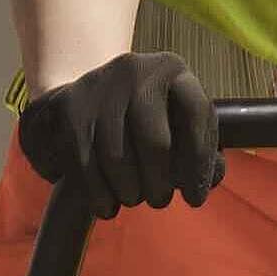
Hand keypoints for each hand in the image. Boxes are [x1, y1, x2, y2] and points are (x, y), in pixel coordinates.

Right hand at [13, 51, 223, 216]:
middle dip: (160, 183)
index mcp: (172, 70)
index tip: (195, 198)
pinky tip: (107, 205)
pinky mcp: (68, 108)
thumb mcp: (179, 122)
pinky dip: (98, 195)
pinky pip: (84, 164)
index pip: (196, 114)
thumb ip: (202, 151)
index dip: (199, 162)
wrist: (89, 95)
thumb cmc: (149, 119)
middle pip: (154, 142)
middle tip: (160, 200)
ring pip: (116, 158)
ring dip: (129, 191)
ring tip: (134, 198)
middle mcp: (136, 71)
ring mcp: (99, 87)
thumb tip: (208, 179)